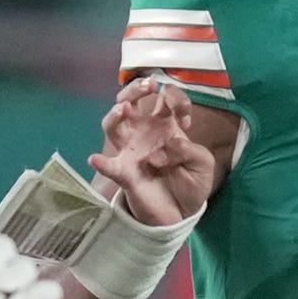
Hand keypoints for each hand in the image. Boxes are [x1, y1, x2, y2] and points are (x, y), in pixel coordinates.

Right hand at [88, 76, 218, 226]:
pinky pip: (109, 166)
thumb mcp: (202, 163)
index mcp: (166, 124)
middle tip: (149, 85)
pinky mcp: (125, 173)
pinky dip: (101, 163)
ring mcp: (131, 151)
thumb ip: (190, 149)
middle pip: (131, 100)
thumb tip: (170, 142)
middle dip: (136, 88)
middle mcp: (144, 132)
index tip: (185, 119)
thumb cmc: (190, 181)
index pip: (164, 98)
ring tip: (125, 109)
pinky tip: (95, 159)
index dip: (176, 100)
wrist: (182, 212)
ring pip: (113, 125)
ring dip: (116, 114)